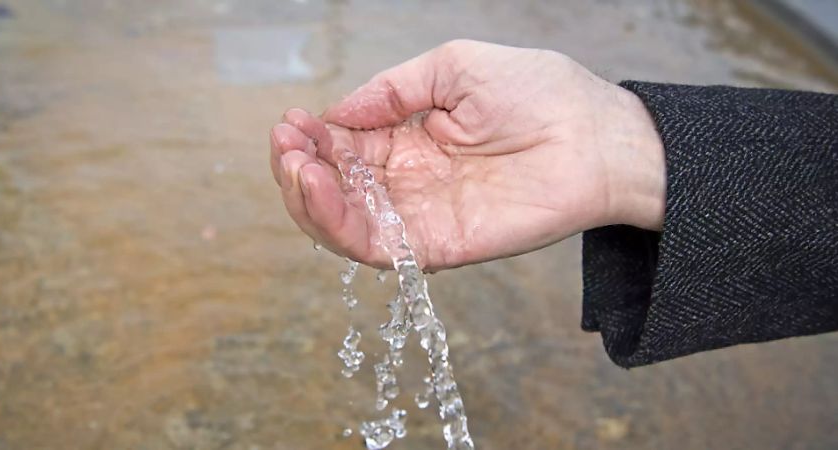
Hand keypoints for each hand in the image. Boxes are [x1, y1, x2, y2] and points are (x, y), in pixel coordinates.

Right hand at [270, 40, 664, 270]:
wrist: (597, 135)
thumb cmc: (539, 92)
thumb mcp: (453, 69)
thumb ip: (392, 90)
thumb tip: (337, 114)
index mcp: (408, 142)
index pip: (343, 148)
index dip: (311, 138)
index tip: (291, 120)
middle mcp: (407, 184)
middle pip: (333, 190)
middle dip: (298, 167)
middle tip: (285, 142)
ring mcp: (420, 217)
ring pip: (343, 224)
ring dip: (307, 198)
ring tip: (295, 165)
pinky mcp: (437, 245)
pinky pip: (376, 246)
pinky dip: (337, 223)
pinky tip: (319, 188)